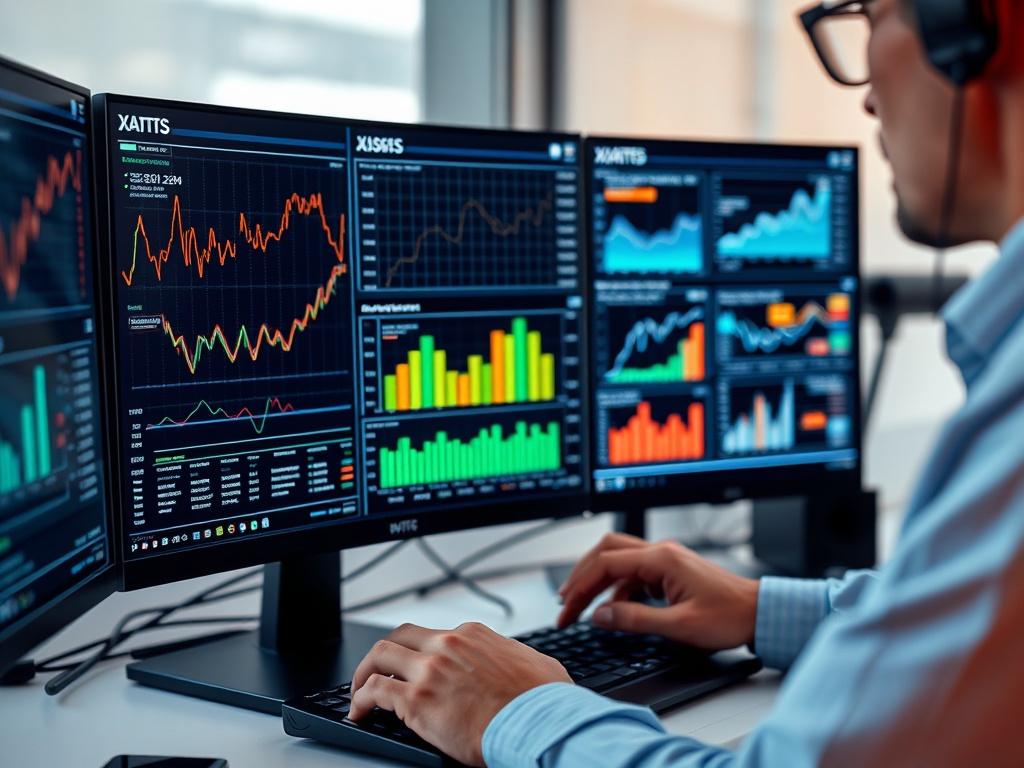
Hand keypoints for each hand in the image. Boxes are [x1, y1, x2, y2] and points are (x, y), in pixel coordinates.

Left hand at [349, 621, 571, 765]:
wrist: (539, 723)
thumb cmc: (542, 702)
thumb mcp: (534, 664)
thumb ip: (514, 659)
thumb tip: (518, 666)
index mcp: (473, 636)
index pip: (436, 636)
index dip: (423, 653)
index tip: (417, 667)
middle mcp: (448, 645)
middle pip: (401, 635)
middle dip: (386, 653)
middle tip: (378, 670)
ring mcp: (430, 670)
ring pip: (380, 655)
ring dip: (364, 672)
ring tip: (359, 689)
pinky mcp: (417, 699)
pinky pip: (375, 692)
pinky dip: (360, 700)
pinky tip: (358, 712)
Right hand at [557, 533, 759, 650]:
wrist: (760, 613)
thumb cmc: (728, 617)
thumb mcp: (678, 625)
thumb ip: (634, 619)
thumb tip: (599, 617)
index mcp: (661, 559)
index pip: (606, 565)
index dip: (580, 587)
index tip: (566, 609)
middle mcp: (661, 552)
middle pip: (606, 552)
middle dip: (582, 576)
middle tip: (565, 602)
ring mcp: (666, 560)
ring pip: (618, 560)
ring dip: (598, 581)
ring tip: (583, 608)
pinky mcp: (670, 571)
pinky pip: (634, 574)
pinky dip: (618, 590)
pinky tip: (616, 611)